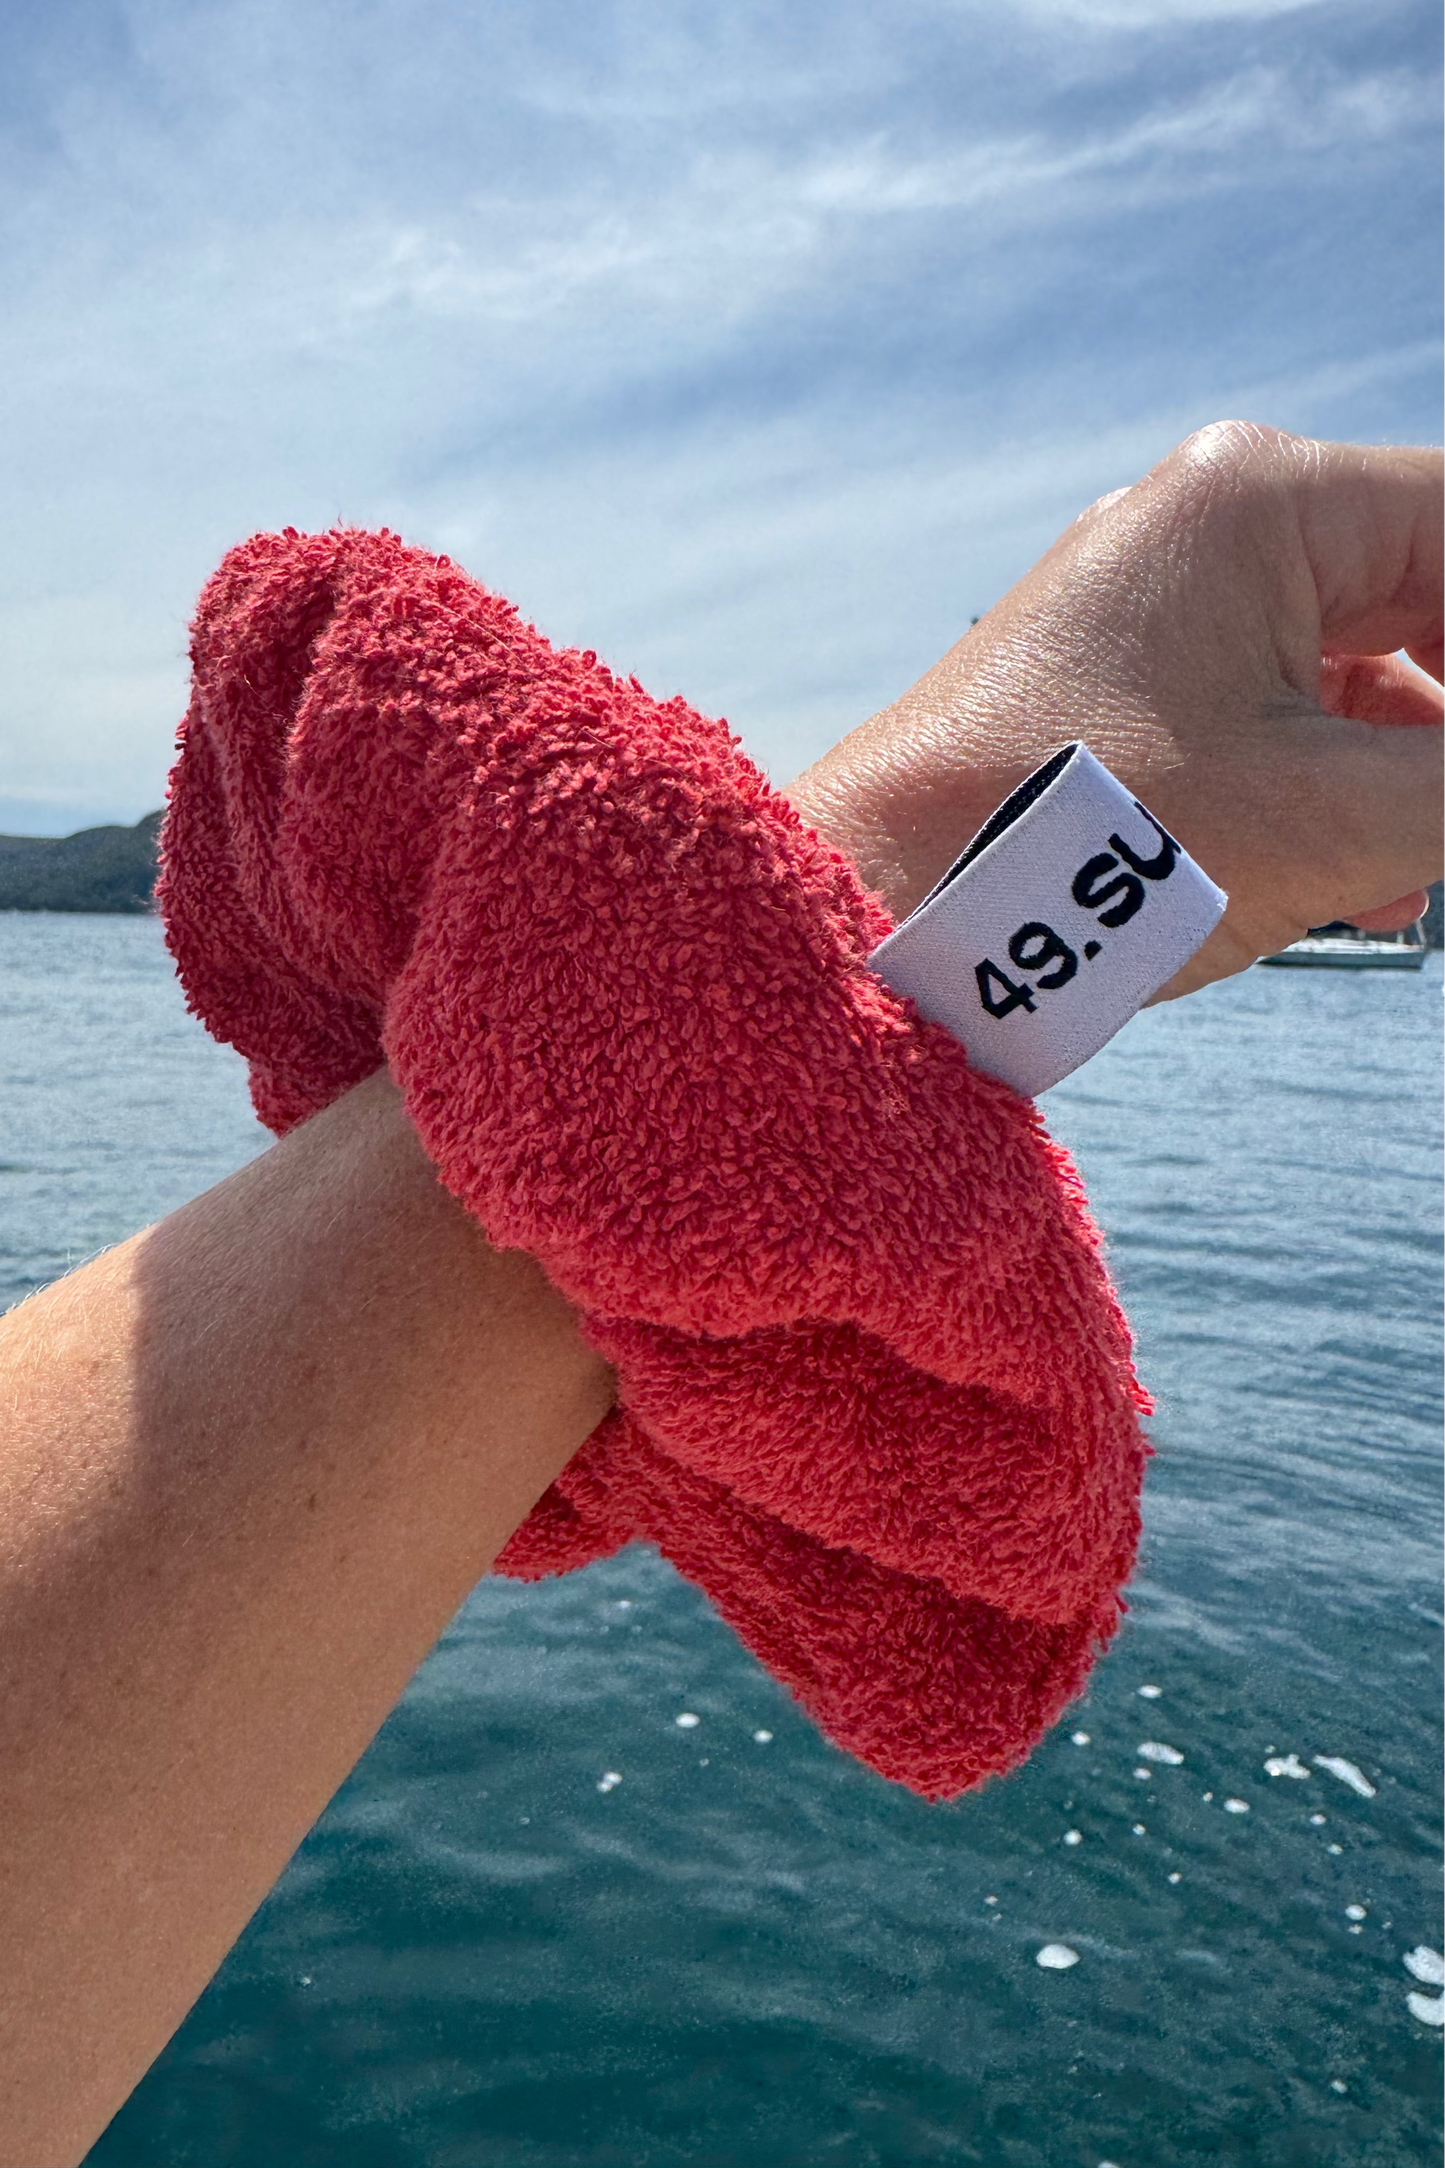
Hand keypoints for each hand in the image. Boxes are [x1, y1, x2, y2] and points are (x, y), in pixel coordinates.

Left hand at [789, 422, 1443, 994]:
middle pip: (1429, 589)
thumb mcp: (1336, 819)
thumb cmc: (1087, 853)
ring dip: (1416, 771)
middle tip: (1443, 830)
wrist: (885, 910)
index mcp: (1266, 500)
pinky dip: (1335, 788)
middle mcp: (1212, 522)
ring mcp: (1162, 597)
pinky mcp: (1130, 675)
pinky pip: (1279, 706)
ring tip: (1415, 883)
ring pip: (1360, 660)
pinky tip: (1360, 889)